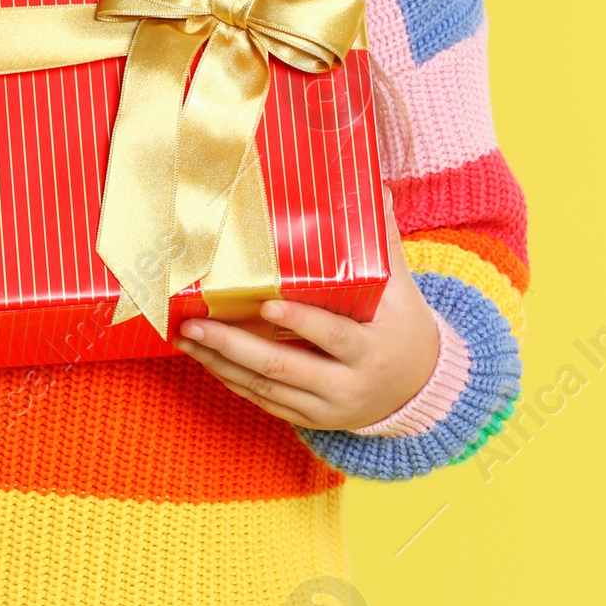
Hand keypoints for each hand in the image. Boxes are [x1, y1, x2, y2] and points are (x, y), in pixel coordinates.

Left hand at [175, 185, 439, 430]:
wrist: (419, 388)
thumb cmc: (402, 324)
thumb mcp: (401, 287)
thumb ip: (384, 240)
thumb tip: (377, 186)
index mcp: (373, 348)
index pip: (333, 335)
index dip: (299, 322)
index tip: (265, 304)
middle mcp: (349, 384)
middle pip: (284, 367)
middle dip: (234, 345)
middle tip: (196, 323)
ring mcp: (327, 407)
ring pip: (267, 387)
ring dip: (222, 363)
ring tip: (187, 338)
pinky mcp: (311, 419)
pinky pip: (265, 401)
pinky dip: (233, 380)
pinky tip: (206, 359)